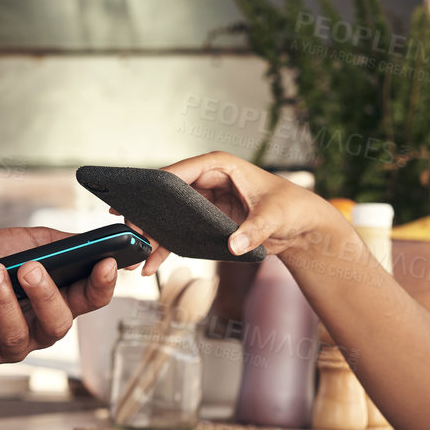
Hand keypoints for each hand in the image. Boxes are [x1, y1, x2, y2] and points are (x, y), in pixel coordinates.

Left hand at [0, 226, 117, 365]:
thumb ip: (58, 243)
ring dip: (3, 301)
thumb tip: (90, 240)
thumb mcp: (26, 243)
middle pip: (57, 324)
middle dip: (46, 296)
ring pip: (17, 335)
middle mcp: (39, 328)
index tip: (105, 262)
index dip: (102, 285)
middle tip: (29, 268)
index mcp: (59, 300)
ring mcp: (11, 345)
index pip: (90, 299)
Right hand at [137, 151, 344, 275]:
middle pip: (168, 195)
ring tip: (134, 254)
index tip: (138, 199)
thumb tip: (234, 244)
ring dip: (152, 234)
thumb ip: (254, 230)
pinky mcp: (206, 221)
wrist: (302, 228)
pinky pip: (179, 232)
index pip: (182, 171)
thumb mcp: (275, 217)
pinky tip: (151, 264)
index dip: (158, 184)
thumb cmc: (293, 208)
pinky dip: (166, 247)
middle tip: (127, 229)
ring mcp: (205, 201)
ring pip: (169, 216)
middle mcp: (208, 180)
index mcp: (221, 166)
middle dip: (147, 213)